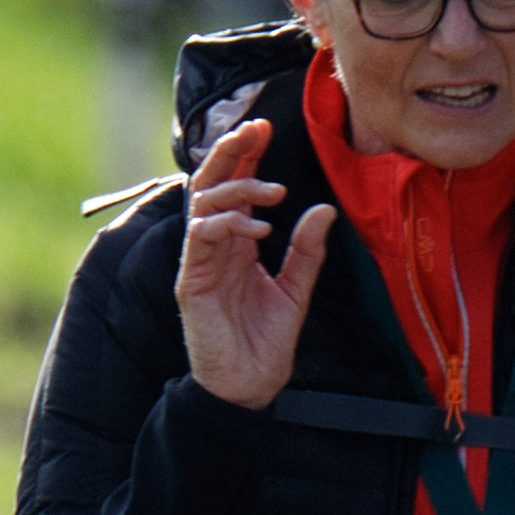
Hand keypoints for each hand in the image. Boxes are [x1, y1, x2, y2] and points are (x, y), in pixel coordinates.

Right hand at [174, 115, 332, 407]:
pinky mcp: (190, 281)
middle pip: (211, 183)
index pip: (236, 186)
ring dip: (238, 189)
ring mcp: (199, 261)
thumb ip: (307, 251)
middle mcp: (214, 246)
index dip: (246, 155)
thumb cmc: (266, 343)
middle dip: (231, 152)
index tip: (265, 127)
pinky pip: (200, 238)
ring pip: (203, 203)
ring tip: (275, 194)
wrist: (249, 387)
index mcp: (236, 243)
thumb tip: (324, 210)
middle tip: (254, 130)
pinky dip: (226, 224)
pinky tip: (256, 228)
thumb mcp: (296, 290)